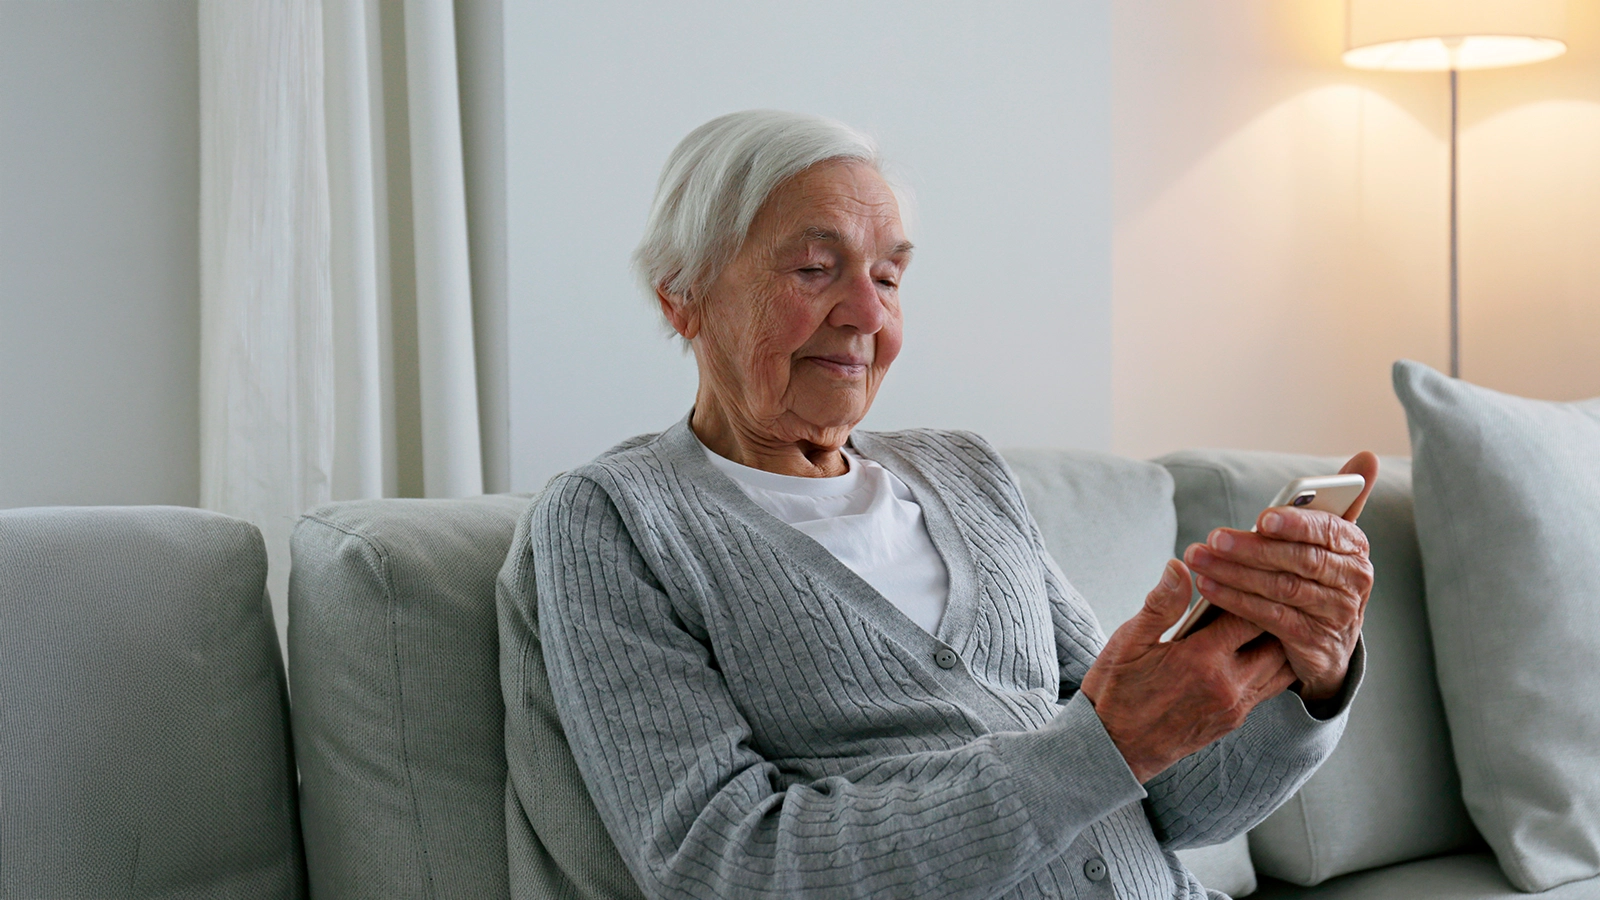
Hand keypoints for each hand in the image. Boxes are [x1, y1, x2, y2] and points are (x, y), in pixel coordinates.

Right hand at [1081, 559, 1296, 782]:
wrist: (1114, 749)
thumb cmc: (1116, 691)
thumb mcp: (1129, 642)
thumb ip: (1160, 604)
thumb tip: (1178, 567)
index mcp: (1202, 660)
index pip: (1249, 614)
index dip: (1252, 590)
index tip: (1249, 572)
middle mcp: (1228, 685)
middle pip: (1278, 641)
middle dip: (1275, 614)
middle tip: (1269, 591)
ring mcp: (1235, 707)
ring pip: (1283, 668)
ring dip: (1279, 642)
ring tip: (1270, 618)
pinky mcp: (1234, 720)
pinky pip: (1271, 688)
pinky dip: (1273, 665)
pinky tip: (1260, 647)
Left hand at [1182, 453, 1377, 701]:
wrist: (1329, 644)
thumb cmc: (1320, 576)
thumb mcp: (1330, 540)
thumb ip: (1341, 500)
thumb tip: (1367, 455)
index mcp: (1355, 547)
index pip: (1326, 531)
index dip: (1295, 525)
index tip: (1262, 518)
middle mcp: (1352, 581)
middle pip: (1298, 560)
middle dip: (1252, 548)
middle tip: (1213, 537)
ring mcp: (1336, 614)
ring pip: (1281, 588)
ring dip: (1234, 573)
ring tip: (1199, 559)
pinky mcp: (1314, 642)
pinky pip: (1271, 617)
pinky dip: (1236, 602)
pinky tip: (1208, 588)